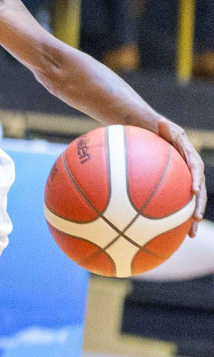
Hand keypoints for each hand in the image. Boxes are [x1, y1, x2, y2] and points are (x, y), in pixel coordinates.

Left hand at [158, 118, 205, 235]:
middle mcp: (192, 172)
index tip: (194, 191)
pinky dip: (178, 220)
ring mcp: (187, 182)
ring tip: (191, 235)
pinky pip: (180, 205)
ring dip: (192, 220)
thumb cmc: (157, 132)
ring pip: (192, 203)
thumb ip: (163, 128)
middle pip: (200, 192)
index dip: (196, 179)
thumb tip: (160, 120)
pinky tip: (172, 235)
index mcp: (189, 157)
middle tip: (196, 220)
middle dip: (199, 207)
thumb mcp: (161, 127)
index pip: (196, 169)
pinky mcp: (179, 190)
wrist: (157, 137)